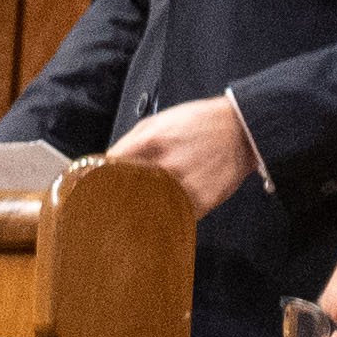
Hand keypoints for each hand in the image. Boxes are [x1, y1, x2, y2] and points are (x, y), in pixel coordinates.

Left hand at [102, 94, 254, 212]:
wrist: (242, 130)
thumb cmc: (200, 123)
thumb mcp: (159, 120)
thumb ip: (131, 140)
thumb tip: (108, 160)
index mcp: (153, 141)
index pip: (113, 167)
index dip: (100, 179)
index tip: (94, 188)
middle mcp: (167, 164)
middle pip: (129, 192)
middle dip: (119, 198)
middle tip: (114, 203)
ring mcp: (185, 185)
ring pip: (151, 208)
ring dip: (143, 209)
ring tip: (140, 208)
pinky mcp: (201, 202)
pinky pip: (175, 216)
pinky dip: (167, 215)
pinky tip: (165, 210)